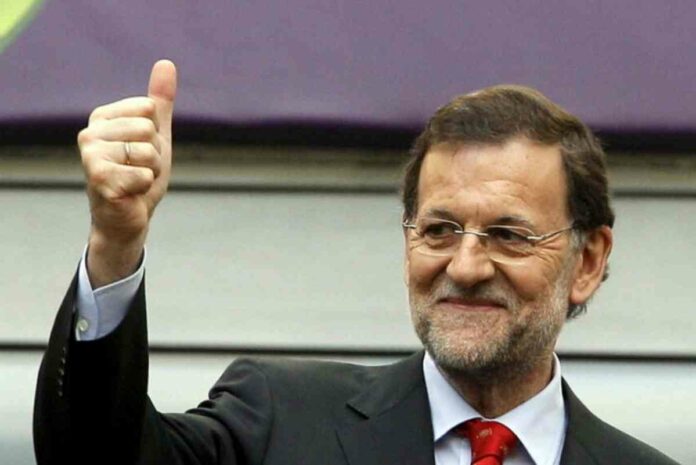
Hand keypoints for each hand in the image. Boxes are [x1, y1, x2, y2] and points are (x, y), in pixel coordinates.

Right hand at [78, 60, 176, 286]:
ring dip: (150, 172)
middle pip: (149, 129)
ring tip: (134, 180)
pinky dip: (144, 187)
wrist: (128, 217)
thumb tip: (166, 63)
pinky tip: (129, 193)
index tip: (142, 150)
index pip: (149, 108)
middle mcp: (90, 132)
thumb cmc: (139, 175)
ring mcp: (91, 155)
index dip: (156, 134)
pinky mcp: (98, 178)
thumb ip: (160, 101)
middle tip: (139, 169)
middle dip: (155, 154)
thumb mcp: (156, 135)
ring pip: (148, 152)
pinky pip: (144, 174)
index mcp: (103, 117)